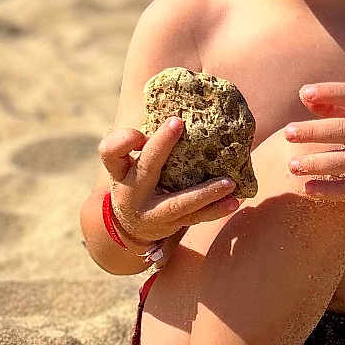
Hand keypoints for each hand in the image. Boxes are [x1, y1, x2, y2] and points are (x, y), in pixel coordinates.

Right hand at [98, 118, 242, 263]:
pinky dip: (216, 209)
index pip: (111, 151)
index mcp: (120, 171)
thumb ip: (143, 141)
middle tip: (178, 123)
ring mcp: (152, 212)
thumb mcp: (130, 162)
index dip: (124, 138)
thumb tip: (177, 118)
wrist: (132, 226)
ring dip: (205, 193)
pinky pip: (196, 217)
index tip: (141, 128)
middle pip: (146, 167)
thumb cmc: (137, 180)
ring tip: (229, 183)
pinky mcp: (171, 225)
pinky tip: (233, 201)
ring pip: (179, 203)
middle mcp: (131, 192)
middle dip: (160, 145)